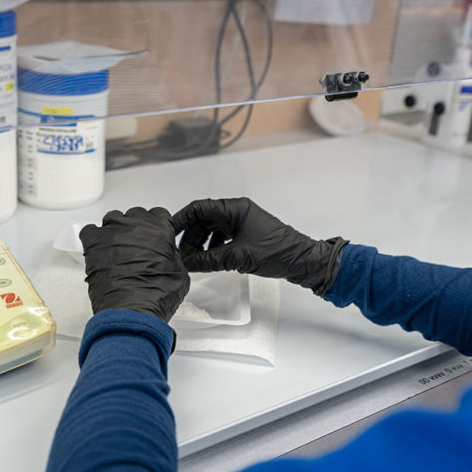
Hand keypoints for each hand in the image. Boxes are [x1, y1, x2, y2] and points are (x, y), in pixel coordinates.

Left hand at [80, 207, 189, 322]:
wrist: (132, 310)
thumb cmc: (156, 296)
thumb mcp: (180, 275)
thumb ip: (173, 257)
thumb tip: (168, 255)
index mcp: (160, 229)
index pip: (158, 214)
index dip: (155, 227)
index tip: (152, 237)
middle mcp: (136, 225)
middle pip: (135, 215)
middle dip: (135, 228)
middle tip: (135, 247)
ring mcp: (113, 231)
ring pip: (113, 218)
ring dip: (116, 230)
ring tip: (117, 249)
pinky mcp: (94, 242)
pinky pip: (90, 230)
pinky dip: (93, 238)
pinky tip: (99, 249)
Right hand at [172, 198, 346, 295]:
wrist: (302, 261)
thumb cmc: (276, 252)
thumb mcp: (238, 257)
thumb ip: (209, 260)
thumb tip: (187, 264)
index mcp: (234, 208)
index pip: (199, 208)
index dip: (181, 220)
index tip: (169, 233)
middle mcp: (236, 211)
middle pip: (203, 220)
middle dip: (191, 237)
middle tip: (182, 255)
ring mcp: (241, 222)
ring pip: (211, 230)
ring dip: (200, 244)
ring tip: (194, 260)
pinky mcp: (245, 234)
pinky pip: (221, 237)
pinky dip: (212, 247)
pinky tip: (209, 260)